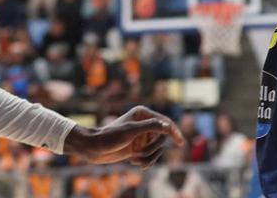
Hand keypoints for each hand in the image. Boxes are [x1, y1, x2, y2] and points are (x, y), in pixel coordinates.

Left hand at [63, 106, 183, 168]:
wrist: (95, 148)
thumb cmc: (110, 136)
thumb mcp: (131, 131)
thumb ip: (150, 127)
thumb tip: (167, 126)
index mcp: (143, 113)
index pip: (165, 122)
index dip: (174, 132)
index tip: (180, 143)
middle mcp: (145, 123)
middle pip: (162, 139)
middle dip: (152, 149)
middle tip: (138, 154)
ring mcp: (142, 136)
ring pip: (158, 149)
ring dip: (148, 157)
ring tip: (134, 159)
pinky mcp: (140, 147)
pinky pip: (152, 156)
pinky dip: (145, 162)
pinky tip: (134, 163)